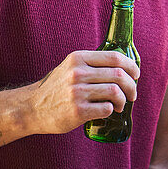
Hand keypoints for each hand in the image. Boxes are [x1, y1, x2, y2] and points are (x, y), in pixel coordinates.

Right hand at [21, 50, 138, 134]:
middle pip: (119, 74)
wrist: (31, 109)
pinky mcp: (77, 111)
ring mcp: (76, 92)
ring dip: (123, 99)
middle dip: (132, 85)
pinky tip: (109, 111)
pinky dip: (112, 110)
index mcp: (78, 59)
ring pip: (115, 91)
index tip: (136, 74)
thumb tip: (123, 64)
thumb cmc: (56, 89)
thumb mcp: (70, 68)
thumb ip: (91, 64)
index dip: (131, 66)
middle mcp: (77, 73)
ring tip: (121, 104)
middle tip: (132, 94)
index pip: (115, 57)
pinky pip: (106, 108)